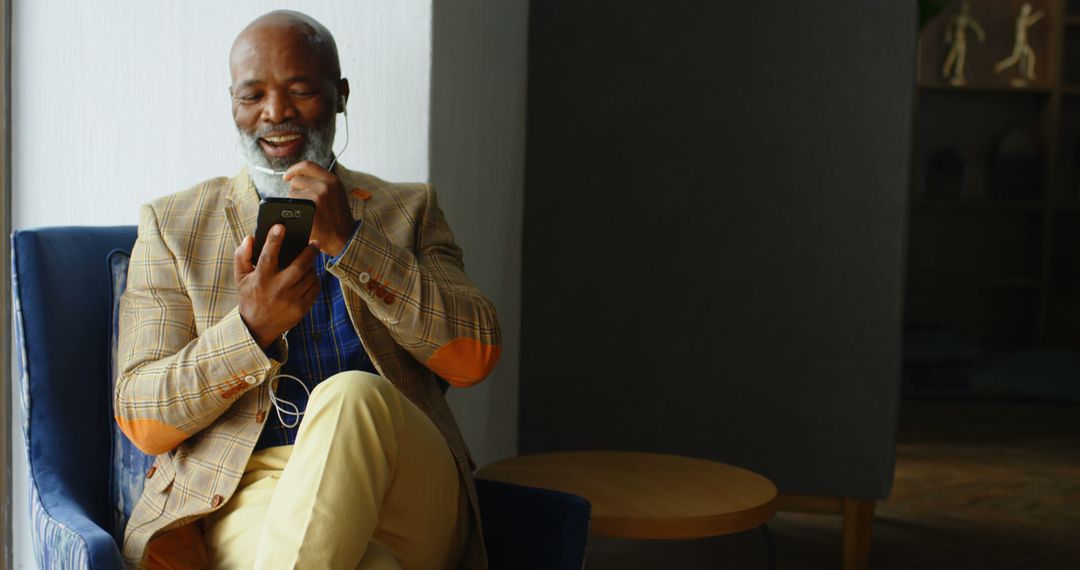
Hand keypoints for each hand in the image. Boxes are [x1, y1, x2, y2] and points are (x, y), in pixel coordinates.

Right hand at [234, 224, 320, 348]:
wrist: (258, 327)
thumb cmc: (250, 297)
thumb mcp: (240, 278)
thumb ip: (242, 256)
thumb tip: (250, 238)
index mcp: (261, 279)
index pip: (267, 256)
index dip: (274, 240)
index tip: (280, 226)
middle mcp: (277, 289)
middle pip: (299, 266)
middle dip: (310, 251)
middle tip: (315, 243)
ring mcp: (291, 300)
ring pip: (310, 276)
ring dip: (312, 266)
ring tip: (310, 260)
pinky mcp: (302, 308)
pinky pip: (315, 288)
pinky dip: (315, 279)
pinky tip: (310, 275)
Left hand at [283, 161, 355, 256]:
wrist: (344, 237)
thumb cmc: (338, 219)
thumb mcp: (336, 194)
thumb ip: (321, 183)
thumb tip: (298, 178)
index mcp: (332, 180)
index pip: (307, 166)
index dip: (294, 170)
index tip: (287, 176)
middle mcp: (325, 185)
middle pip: (297, 180)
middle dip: (295, 190)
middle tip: (301, 203)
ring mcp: (317, 196)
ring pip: (292, 193)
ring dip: (294, 202)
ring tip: (305, 212)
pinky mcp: (310, 208)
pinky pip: (291, 204)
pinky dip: (293, 211)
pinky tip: (302, 217)